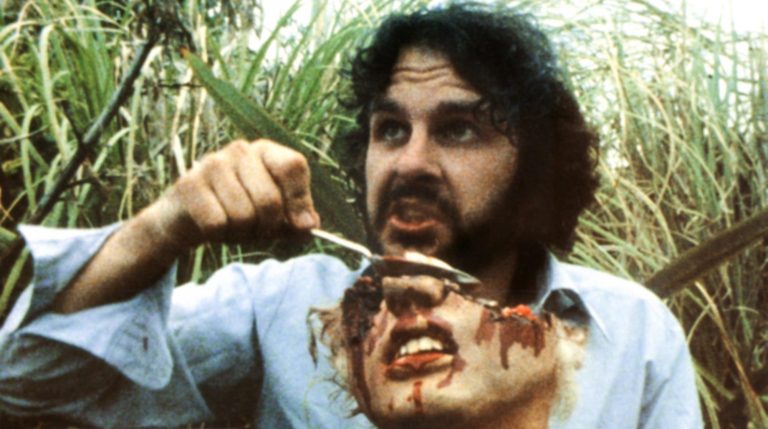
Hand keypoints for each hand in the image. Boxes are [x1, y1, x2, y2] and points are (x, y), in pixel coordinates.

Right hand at [146, 139, 319, 249]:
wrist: (186, 217)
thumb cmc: (237, 212)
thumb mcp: (274, 217)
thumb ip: (297, 220)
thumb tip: (309, 225)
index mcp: (266, 152)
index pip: (293, 166)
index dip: (300, 201)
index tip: (301, 226)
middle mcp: (241, 150)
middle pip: (269, 201)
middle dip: (267, 228)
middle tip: (258, 231)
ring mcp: (212, 164)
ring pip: (243, 216)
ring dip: (242, 234)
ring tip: (233, 227)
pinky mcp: (189, 185)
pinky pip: (217, 223)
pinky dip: (220, 235)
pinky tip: (214, 227)